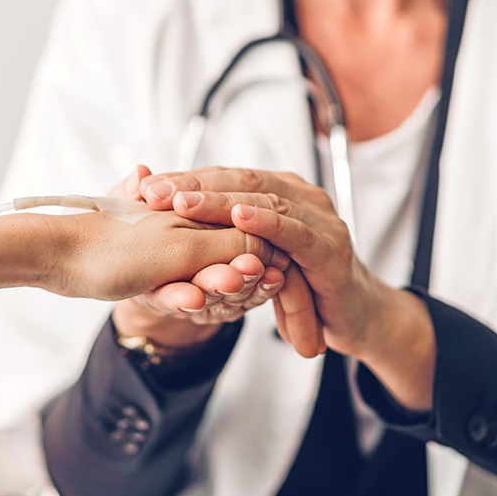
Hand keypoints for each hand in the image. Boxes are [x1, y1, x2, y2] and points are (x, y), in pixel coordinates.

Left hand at [139, 167, 435, 409]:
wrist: (350, 318)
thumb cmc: (299, 283)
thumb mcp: (254, 256)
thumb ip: (222, 235)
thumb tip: (170, 213)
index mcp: (279, 191)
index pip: (226, 176)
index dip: (186, 179)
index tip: (146, 185)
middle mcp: (301, 197)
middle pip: (240, 181)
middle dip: (194, 186)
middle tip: (154, 191)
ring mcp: (319, 220)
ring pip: (263, 201)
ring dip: (221, 202)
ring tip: (183, 203)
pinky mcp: (331, 250)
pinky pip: (294, 232)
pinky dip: (266, 223)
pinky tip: (239, 218)